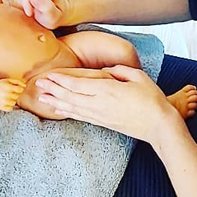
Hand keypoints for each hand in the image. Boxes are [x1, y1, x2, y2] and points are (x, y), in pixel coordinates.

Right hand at [0, 77, 25, 111]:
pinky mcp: (2, 107)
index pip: (20, 90)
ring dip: (12, 100)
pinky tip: (6, 102)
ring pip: (14, 103)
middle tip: (10, 92)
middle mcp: (6, 95)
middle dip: (15, 94)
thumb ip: (18, 82)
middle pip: (17, 96)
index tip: (15, 89)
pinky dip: (9, 106)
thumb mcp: (8, 80)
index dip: (19, 89)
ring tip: (7, 97)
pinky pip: (10, 108)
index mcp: (8, 87)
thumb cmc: (2, 85)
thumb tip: (25, 86)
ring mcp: (3, 102)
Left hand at [34, 64, 175, 142]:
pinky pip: (81, 116)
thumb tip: (106, 71)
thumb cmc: (152, 100)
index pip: (78, 83)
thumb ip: (119, 70)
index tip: (49, 75)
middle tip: (38, 84)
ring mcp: (100, 115)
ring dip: (56, 101)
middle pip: (71, 95)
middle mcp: (100, 103)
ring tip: (42, 97)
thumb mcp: (138, 77)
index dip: (61, 79)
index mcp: (108, 89)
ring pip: (73, 106)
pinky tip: (59, 110)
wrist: (158, 126)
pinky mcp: (103, 123)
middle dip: (53, 89)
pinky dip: (68, 112)